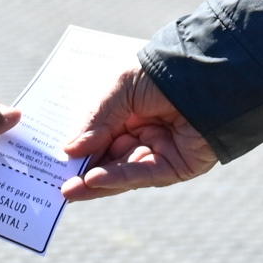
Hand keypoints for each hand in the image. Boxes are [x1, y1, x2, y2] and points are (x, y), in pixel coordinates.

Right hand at [60, 65, 218, 201]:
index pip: (99, 134)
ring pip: (121, 171)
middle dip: (82, 171)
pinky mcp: (175, 167)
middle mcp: (144, 132)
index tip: (54, 159)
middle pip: (107, 158)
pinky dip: (117, 178)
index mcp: (131, 111)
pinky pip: (141, 174)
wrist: (208, 74)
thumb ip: (97, 121)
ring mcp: (159, 151)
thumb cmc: (164, 72)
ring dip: (94, 182)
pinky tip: (93, 180)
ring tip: (67, 190)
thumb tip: (70, 150)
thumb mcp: (121, 89)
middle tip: (55, 182)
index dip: (79, 148)